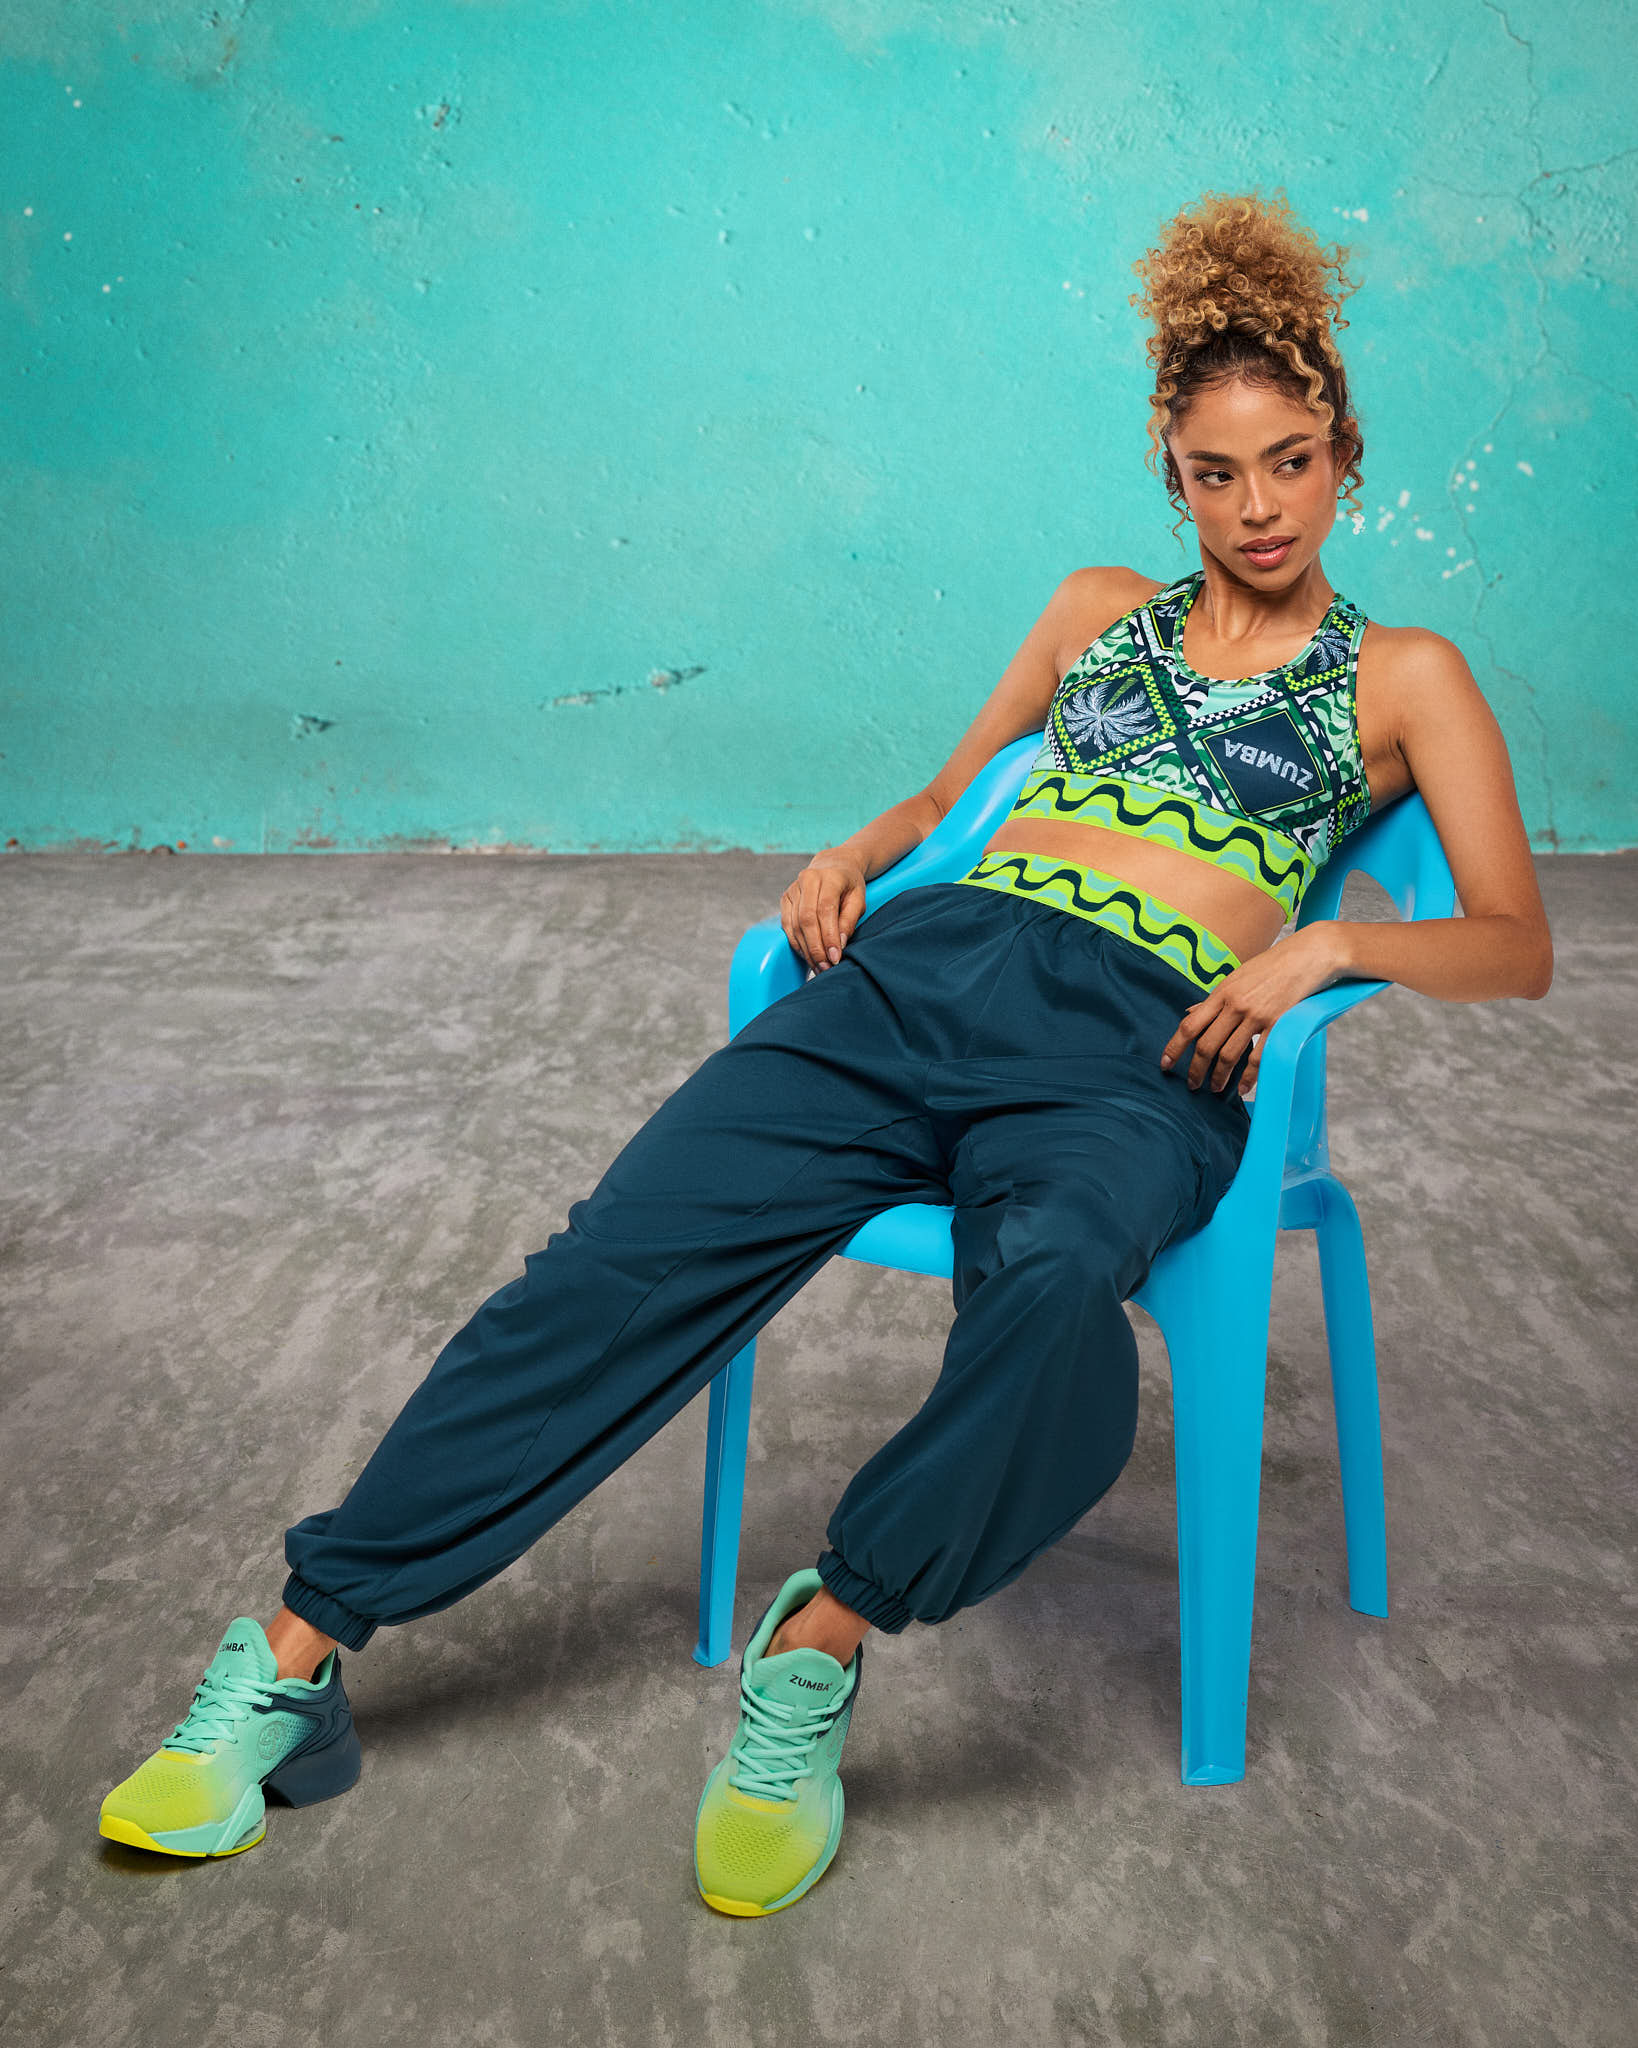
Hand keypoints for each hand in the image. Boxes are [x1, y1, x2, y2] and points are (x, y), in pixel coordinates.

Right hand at [781, 851, 868, 971]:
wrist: (833, 866)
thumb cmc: (849, 885)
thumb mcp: (859, 900)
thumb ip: (849, 921)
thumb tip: (839, 945)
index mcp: (829, 877)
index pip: (825, 909)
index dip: (829, 936)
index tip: (835, 957)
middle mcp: (807, 880)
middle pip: (807, 919)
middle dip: (816, 947)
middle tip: (826, 968)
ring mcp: (793, 888)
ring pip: (795, 924)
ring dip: (806, 950)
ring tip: (818, 967)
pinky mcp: (785, 898)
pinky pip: (787, 925)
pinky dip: (796, 943)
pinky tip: (807, 956)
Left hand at [1159, 922, 1347, 1096]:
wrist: (1308, 955)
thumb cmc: (1271, 966)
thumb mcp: (1236, 977)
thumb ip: (1213, 999)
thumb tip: (1189, 1013)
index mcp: (1222, 993)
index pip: (1190, 1025)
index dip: (1174, 1047)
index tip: (1165, 1064)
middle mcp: (1235, 1005)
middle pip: (1206, 1044)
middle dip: (1196, 1069)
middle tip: (1192, 1085)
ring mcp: (1257, 1015)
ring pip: (1229, 1054)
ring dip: (1219, 1076)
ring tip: (1215, 1088)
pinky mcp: (1278, 1024)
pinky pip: (1259, 1057)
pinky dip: (1249, 1076)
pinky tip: (1242, 1088)